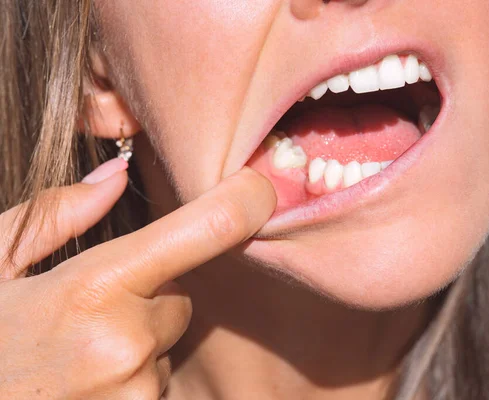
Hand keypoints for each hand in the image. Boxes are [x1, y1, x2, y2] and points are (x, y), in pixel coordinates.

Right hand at [0, 160, 275, 398]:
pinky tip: (85, 382)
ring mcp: (138, 394)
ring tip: (76, 356)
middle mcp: (128, 345)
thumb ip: (55, 217)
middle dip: (148, 296)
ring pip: (170, 343)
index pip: (204, 231)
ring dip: (138, 342)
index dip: (242, 203)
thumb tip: (117, 177)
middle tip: (88, 314)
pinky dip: (133, 378)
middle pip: (181, 297)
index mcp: (93, 290)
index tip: (257, 189)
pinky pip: (159, 383)